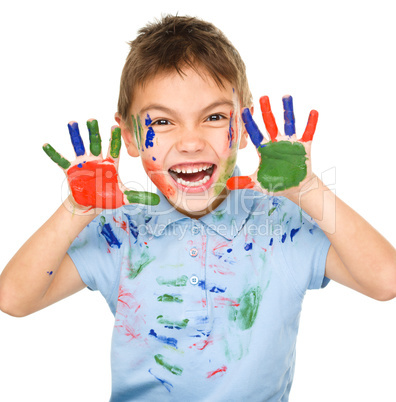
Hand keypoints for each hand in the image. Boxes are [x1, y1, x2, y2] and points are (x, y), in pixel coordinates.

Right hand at [43, 120, 159, 209]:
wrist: (91, 204)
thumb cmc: (107, 197)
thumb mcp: (123, 197)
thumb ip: (139, 196)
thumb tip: (157, 199)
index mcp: (110, 164)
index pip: (113, 148)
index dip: (114, 137)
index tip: (115, 124)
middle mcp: (96, 160)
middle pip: (96, 143)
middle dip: (94, 132)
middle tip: (92, 120)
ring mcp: (83, 163)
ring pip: (79, 146)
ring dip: (76, 136)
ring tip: (72, 123)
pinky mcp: (71, 170)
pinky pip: (61, 160)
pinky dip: (53, 153)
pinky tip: (46, 145)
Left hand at [227, 95, 317, 197]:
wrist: (295, 188)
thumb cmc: (276, 184)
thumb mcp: (258, 183)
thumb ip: (244, 182)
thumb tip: (228, 184)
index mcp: (264, 149)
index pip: (254, 133)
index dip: (249, 123)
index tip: (244, 110)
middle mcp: (276, 142)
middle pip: (270, 123)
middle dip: (266, 111)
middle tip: (262, 97)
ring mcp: (290, 143)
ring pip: (288, 123)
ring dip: (287, 111)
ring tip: (285, 96)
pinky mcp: (303, 146)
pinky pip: (308, 132)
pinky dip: (310, 123)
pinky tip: (313, 111)